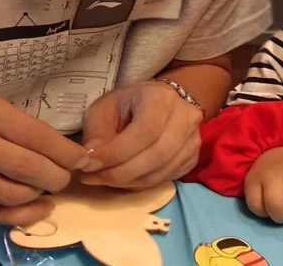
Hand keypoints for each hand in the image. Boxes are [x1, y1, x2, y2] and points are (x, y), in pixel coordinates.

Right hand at [0, 89, 88, 225]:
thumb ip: (10, 122)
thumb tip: (57, 148)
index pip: (33, 134)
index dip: (64, 151)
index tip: (82, 159)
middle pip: (25, 168)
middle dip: (56, 177)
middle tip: (66, 177)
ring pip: (10, 194)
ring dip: (39, 196)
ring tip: (49, 190)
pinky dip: (19, 215)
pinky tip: (36, 209)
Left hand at [79, 80, 202, 187]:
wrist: (161, 103)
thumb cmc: (130, 104)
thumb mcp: (105, 107)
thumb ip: (96, 132)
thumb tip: (91, 161)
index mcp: (161, 98)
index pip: (145, 130)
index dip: (117, 152)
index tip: (89, 164)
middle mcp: (184, 118)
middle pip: (156, 155)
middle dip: (119, 172)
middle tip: (92, 177)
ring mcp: (192, 140)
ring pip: (160, 172)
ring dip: (127, 181)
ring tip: (102, 179)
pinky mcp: (192, 159)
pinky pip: (165, 179)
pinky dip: (139, 184)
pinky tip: (121, 179)